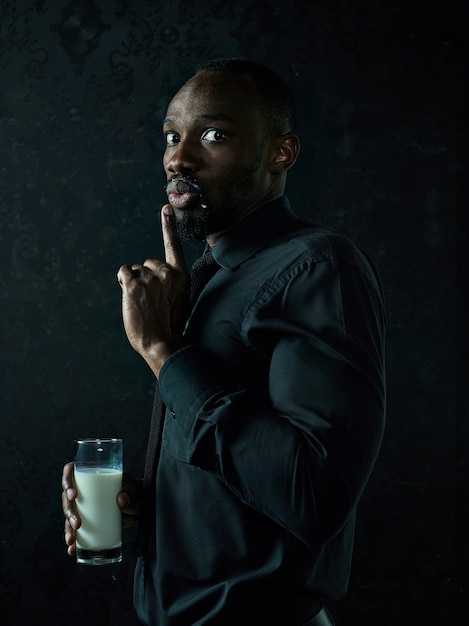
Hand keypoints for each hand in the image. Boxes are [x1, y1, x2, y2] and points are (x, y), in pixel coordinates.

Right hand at [61, 464, 142, 555]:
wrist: (138, 507)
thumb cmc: (134, 493)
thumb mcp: (134, 490)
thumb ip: (130, 493)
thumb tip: (121, 500)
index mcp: (91, 474)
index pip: (70, 472)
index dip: (67, 482)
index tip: (73, 496)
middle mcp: (83, 489)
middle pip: (67, 497)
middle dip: (69, 512)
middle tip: (77, 524)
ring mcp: (83, 505)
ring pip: (68, 514)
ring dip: (67, 528)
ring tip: (72, 540)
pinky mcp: (85, 519)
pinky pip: (74, 528)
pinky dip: (72, 539)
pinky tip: (72, 548)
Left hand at [117, 204, 188, 376]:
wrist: (162, 343)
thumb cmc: (169, 325)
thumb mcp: (178, 299)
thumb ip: (169, 283)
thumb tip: (148, 276)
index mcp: (181, 276)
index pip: (174, 246)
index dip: (168, 226)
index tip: (166, 208)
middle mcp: (167, 272)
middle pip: (147, 263)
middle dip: (145, 277)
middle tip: (150, 300)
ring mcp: (150, 277)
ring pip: (134, 271)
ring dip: (134, 284)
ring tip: (143, 304)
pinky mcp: (134, 284)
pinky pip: (124, 273)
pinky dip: (124, 282)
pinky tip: (131, 297)